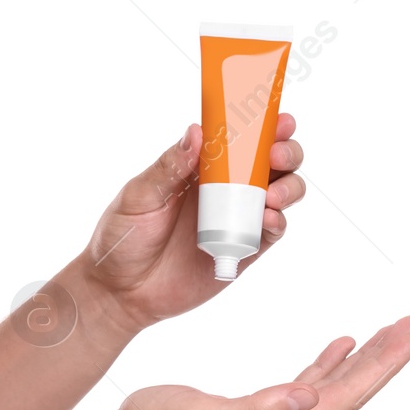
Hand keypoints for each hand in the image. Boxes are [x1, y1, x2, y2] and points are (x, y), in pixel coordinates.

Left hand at [77, 113, 304, 333]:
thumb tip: (197, 132)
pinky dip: (278, 222)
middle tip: (277, 155)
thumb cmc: (123, 236)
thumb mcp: (139, 196)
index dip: (262, 126)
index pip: (238, 138)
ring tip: (274, 195)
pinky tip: (269, 219)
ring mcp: (237, 218)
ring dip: (289, 186)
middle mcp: (224, 188)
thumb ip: (169, 167)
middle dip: (285, 152)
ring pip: (281, 193)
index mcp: (199, 167)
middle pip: (270, 162)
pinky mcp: (244, 250)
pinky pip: (272, 232)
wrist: (121, 291)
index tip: (276, 119)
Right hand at [101, 315, 409, 409]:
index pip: (346, 397)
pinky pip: (309, 389)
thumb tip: (309, 396)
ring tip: (391, 333)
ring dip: (365, 362)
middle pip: (350, 394)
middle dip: (385, 359)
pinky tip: (340, 349)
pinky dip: (330, 367)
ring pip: (335, 390)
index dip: (382, 366)